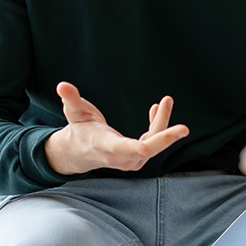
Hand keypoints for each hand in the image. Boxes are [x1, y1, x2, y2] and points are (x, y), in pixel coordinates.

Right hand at [43, 82, 189, 174]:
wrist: (82, 152)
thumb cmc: (80, 129)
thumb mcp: (73, 113)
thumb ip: (70, 100)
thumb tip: (62, 85)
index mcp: (103, 146)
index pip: (119, 149)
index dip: (132, 149)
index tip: (144, 148)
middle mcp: (119, 157)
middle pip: (146, 151)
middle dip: (165, 139)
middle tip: (184, 129)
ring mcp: (131, 160)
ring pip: (153, 145)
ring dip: (163, 125)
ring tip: (166, 101)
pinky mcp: (138, 158)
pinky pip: (153, 143)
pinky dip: (159, 127)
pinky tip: (157, 109)